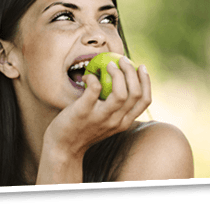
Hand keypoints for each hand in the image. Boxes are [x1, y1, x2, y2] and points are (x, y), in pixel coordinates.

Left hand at [36, 56, 150, 183]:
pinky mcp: (84, 112)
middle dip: (132, 72)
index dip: (146, 81)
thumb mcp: (106, 123)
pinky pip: (95, 89)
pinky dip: (94, 78)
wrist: (63, 148)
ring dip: (118, 74)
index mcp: (124, 122)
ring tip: (109, 65)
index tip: (140, 67)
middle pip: (135, 94)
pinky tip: (88, 76)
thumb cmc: (84, 130)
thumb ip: (116, 109)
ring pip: (120, 94)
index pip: (145, 100)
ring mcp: (101, 118)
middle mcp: (116, 121)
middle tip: (123, 60)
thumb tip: (121, 80)